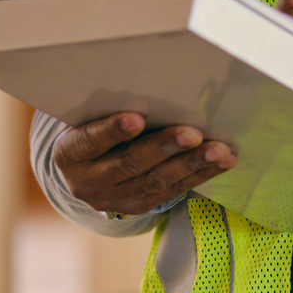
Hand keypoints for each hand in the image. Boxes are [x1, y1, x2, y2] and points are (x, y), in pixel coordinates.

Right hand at [54, 111, 235, 215]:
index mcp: (69, 154)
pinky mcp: (137, 207)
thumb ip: (110, 107)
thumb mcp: (88, 117)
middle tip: (193, 133)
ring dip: (192, 164)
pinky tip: (222, 162)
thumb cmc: (92, 127)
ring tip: (219, 149)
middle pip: (130, 164)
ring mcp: (113, 199)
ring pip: (157, 181)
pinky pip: (173, 192)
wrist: (84, 169)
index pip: (90, 141)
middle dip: (165, 147)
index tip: (137, 118)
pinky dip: (200, 175)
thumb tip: (158, 86)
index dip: (113, 130)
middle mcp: (88, 182)